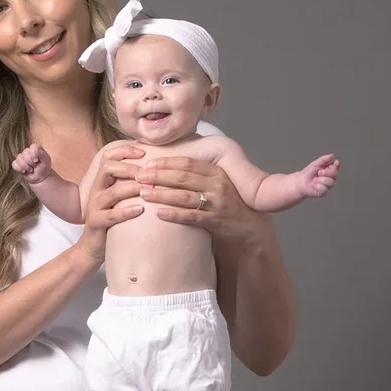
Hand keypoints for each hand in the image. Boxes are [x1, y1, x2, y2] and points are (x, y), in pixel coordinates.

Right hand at [12, 143, 52, 183]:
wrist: (40, 178)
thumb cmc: (44, 168)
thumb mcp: (46, 161)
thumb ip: (42, 154)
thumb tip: (35, 148)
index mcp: (35, 148)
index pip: (32, 147)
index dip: (33, 154)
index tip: (36, 161)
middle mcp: (27, 151)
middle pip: (24, 154)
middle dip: (30, 163)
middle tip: (34, 167)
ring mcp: (21, 157)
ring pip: (18, 159)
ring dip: (25, 166)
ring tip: (30, 170)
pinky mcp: (17, 164)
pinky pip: (14, 164)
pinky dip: (19, 169)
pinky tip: (23, 171)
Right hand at [77, 141, 146, 264]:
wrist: (93, 247)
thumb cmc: (113, 221)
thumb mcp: (120, 198)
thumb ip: (129, 183)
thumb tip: (153, 169)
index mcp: (102, 182)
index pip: (108, 157)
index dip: (125, 151)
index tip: (144, 153)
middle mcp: (96, 191)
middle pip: (107, 168)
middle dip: (129, 168)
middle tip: (147, 173)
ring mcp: (94, 207)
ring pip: (111, 192)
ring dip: (131, 188)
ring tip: (148, 189)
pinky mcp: (95, 223)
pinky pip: (111, 216)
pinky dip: (126, 212)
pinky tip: (140, 210)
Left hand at [137, 156, 260, 247]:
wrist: (250, 227)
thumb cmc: (229, 204)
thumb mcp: (218, 184)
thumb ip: (200, 176)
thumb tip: (172, 168)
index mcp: (217, 172)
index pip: (188, 163)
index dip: (167, 162)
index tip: (149, 163)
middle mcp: (217, 185)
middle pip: (183, 178)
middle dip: (159, 176)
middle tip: (140, 177)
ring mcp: (217, 203)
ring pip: (184, 196)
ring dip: (162, 194)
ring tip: (144, 193)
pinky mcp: (215, 221)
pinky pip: (190, 217)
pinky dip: (174, 215)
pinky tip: (158, 214)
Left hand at [298, 153, 339, 197]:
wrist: (300, 182)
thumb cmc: (308, 173)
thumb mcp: (316, 164)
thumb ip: (324, 159)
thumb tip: (332, 156)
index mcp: (330, 170)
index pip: (337, 167)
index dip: (337, 165)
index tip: (335, 162)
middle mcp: (331, 178)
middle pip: (335, 174)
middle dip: (327, 172)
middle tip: (319, 172)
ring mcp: (328, 186)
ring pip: (331, 182)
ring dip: (321, 180)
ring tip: (314, 180)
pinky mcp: (324, 192)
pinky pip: (325, 189)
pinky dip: (318, 186)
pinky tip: (314, 185)